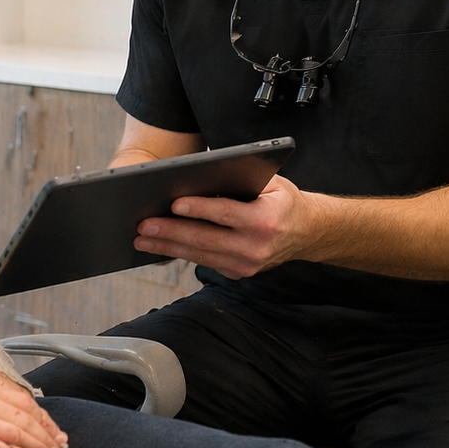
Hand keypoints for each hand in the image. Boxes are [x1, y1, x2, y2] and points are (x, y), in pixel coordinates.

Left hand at [133, 174, 311, 278]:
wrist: (306, 232)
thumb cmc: (282, 200)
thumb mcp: (271, 182)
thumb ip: (241, 178)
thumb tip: (199, 174)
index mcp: (265, 221)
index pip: (225, 213)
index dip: (199, 209)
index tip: (173, 204)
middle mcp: (256, 248)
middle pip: (205, 239)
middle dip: (171, 232)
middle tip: (143, 224)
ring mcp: (247, 265)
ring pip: (200, 254)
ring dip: (167, 246)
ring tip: (142, 237)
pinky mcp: (238, 273)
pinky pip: (204, 261)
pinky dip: (180, 253)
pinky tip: (160, 246)